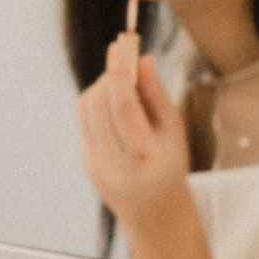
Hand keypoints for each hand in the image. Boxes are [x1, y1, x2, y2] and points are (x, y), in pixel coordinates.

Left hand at [74, 31, 191, 237]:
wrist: (154, 212)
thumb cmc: (170, 165)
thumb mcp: (174, 132)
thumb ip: (156, 95)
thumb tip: (142, 59)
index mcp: (147, 157)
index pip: (124, 106)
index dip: (119, 73)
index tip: (118, 46)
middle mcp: (117, 164)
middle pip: (100, 105)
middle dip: (109, 77)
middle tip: (122, 60)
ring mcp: (96, 165)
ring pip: (86, 110)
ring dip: (100, 87)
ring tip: (121, 83)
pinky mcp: (85, 162)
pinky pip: (84, 122)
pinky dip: (96, 105)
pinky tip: (113, 104)